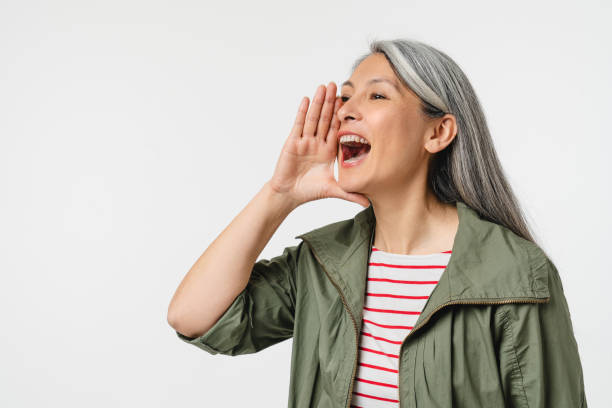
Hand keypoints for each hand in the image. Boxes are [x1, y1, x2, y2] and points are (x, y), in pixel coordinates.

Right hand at [267, 82, 369, 207]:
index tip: (349, 101)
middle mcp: (317, 142)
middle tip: (337, 85)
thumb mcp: (334, 190)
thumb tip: (369, 202)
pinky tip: (306, 99)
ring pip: (313, 118)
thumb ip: (351, 193)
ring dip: (318, 102)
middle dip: (331, 102)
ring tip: (323, 86)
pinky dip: (302, 112)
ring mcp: (305, 141)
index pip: (336, 128)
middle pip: (325, 119)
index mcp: (328, 150)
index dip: (342, 115)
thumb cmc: (309, 191)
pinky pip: (299, 124)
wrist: (289, 195)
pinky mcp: (293, 142)